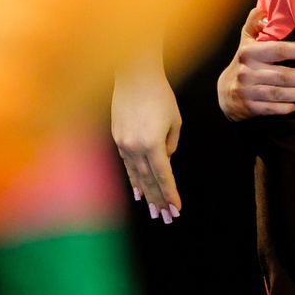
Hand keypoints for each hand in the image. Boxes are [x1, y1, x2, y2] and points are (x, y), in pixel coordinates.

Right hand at [111, 55, 183, 221]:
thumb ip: (171, 145)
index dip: (171, 194)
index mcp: (153, 144)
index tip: (176, 209)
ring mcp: (123, 145)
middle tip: (165, 218)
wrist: (134, 75)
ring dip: (146, 194)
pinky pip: (127, 165)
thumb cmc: (160, 95)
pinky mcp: (117, 139)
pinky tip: (138, 192)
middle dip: (159, 201)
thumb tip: (165, 161)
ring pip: (137, 176)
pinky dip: (133, 180)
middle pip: (149, 181)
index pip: (164, 176)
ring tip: (153, 211)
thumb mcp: (175, 121)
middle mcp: (136, 148)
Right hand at [217, 6, 294, 120]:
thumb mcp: (246, 38)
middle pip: (283, 76)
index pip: (278, 50)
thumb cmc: (244, 60)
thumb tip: (266, 13)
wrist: (226, 91)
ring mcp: (248, 91)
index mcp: (249, 52)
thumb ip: (255, 21)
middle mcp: (248, 72)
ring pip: (280, 94)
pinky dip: (288, 108)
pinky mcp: (250, 107)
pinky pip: (272, 109)